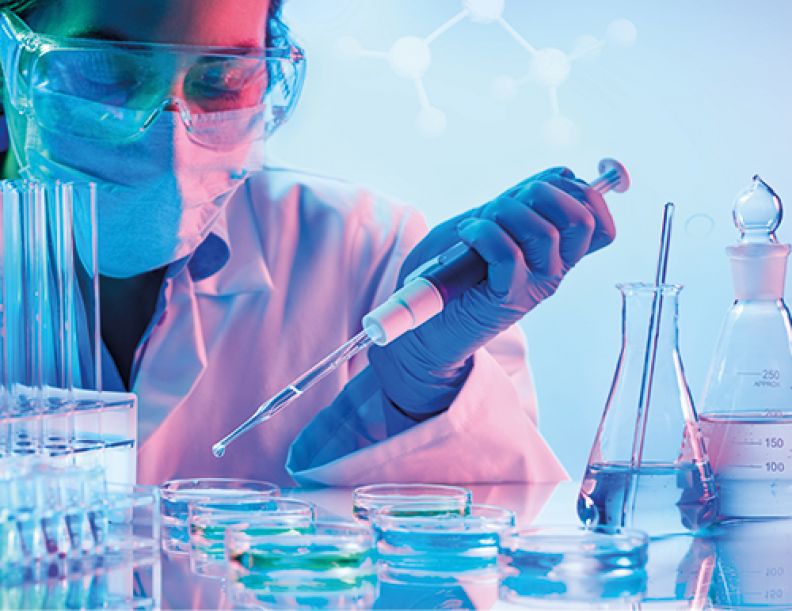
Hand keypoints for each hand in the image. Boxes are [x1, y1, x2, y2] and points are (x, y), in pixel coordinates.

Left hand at [368, 167, 615, 417]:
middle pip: (581, 219)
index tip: (554, 181)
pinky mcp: (506, 298)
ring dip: (503, 212)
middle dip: (542, 192)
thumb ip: (525, 200)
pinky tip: (467, 236)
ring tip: (477, 225)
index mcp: (557, 254)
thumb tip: (563, 174)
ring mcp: (533, 286)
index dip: (588, 193)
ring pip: (543, 231)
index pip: (599, 222)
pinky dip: (483, 234)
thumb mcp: (494, 221)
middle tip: (506, 204)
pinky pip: (508, 253)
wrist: (425, 321)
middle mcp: (553, 271)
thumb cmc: (455, 267)